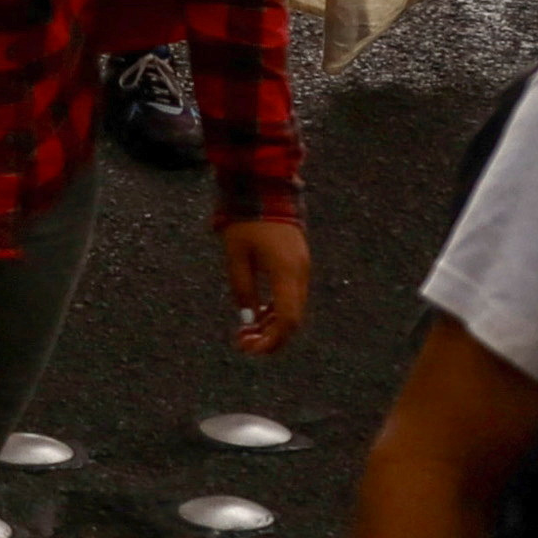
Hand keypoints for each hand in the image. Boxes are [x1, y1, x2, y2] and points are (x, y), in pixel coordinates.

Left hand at [220, 215, 309, 354]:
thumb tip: (246, 319)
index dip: (271, 341)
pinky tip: (257, 314)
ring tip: (245, 331)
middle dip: (269, 337)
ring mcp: (301, 267)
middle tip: (242, 344)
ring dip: (271, 324)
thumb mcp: (236, 255)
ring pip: (292, 308)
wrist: (265, 188)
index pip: (288, 320)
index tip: (250, 349)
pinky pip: (290, 295)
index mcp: (287, 272)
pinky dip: (276, 309)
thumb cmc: (247, 220)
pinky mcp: (297, 262)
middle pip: (292, 319)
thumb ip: (241, 288)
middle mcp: (300, 273)